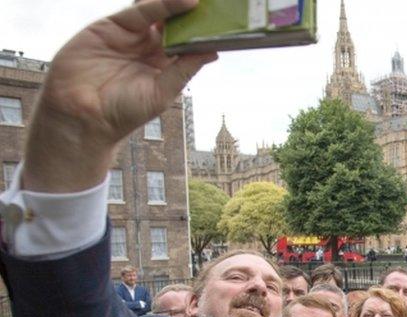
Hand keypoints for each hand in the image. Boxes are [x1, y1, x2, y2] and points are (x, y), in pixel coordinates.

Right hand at [21, 0, 216, 192]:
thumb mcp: (162, 92)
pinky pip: (137, 10)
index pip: (188, 40)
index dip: (204, 29)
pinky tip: (180, 1)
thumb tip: (214, 52)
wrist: (82, 116)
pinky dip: (158, 3)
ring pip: (157, 11)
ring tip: (199, 0)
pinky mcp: (110, 26)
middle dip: (193, 12)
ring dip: (177, 3)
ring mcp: (129, 34)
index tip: (226, 20)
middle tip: (216, 4)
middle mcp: (147, 46)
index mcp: (163, 63)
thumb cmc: (123, 112)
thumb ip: (185, 69)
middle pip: (174, 21)